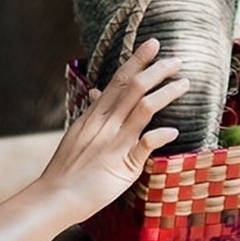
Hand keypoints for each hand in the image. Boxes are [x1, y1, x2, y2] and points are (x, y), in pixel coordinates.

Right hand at [41, 38, 187, 220]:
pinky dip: (160, 134)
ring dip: (166, 93)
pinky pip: (145, 144)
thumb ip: (92, 112)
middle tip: (177, 61)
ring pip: (144, 108)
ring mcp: (115, 142)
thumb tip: (97, 92)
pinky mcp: (123, 165)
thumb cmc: (67, 167)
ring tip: (184, 84)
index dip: (138, 60)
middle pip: (135, 87)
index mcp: (95, 114)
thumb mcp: (78, 132)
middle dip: (158, 70)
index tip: (154, 44)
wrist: (55, 197)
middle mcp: (106, 123)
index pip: (120, 79)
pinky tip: (174, 131)